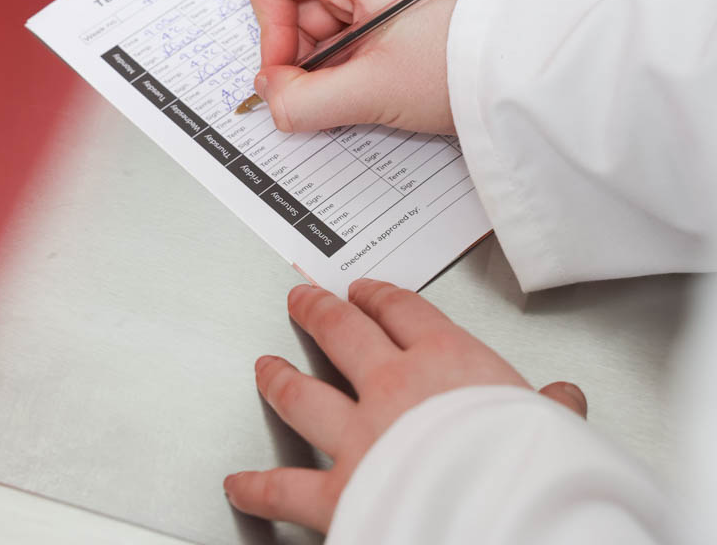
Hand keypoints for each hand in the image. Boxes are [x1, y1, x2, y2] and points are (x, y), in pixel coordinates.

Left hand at [224, 280, 586, 532]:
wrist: (503, 515)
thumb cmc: (528, 464)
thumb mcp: (553, 426)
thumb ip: (551, 409)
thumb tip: (565, 399)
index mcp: (447, 360)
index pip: (404, 310)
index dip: (380, 295)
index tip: (368, 288)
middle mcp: (394, 387)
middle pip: (343, 333)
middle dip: (319, 311)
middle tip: (302, 297)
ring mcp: (360, 437)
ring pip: (304, 394)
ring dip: (279, 379)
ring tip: (264, 368)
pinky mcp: (340, 493)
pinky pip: (287, 487)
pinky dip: (258, 486)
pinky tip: (239, 484)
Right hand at [239, 0, 459, 134]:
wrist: (524, 75)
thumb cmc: (460, 66)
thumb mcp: (372, 91)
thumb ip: (303, 100)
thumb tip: (268, 97)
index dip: (268, 27)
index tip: (289, 71)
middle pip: (292, 5)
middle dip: (301, 56)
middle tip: (332, 92)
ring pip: (318, 26)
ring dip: (327, 67)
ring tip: (365, 90)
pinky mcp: (395, 13)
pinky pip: (347, 36)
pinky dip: (348, 67)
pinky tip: (375, 87)